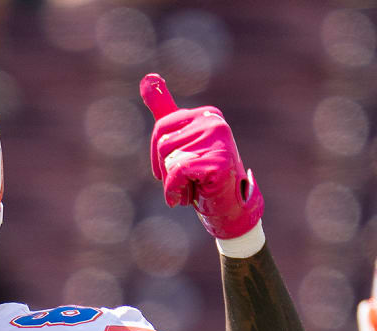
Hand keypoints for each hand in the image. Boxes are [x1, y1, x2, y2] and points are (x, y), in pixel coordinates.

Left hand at [140, 73, 263, 239]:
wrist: (229, 208)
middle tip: (188, 180)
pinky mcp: (217, 161)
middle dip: (166, 170)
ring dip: (173, 183)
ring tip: (194, 187)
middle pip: (162, 144)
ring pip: (169, 160)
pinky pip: (177, 173)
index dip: (159, 155)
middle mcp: (214, 122)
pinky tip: (188, 197)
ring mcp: (218, 140)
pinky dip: (175, 191)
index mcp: (206, 114)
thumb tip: (147, 76)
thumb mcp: (180, 140)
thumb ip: (165, 110)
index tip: (176, 167)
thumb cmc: (203, 177)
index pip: (161, 128)